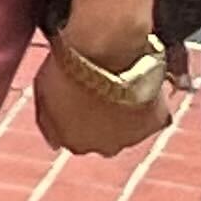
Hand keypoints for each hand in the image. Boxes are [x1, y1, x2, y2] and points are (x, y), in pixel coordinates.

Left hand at [30, 27, 173, 159]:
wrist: (103, 52)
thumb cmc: (67, 68)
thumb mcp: (43, 95)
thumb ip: (48, 123)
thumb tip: (55, 143)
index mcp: (74, 144)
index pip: (75, 138)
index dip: (77, 117)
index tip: (79, 97)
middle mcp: (104, 148)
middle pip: (104, 137)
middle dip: (102, 118)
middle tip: (102, 90)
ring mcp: (133, 136)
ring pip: (130, 128)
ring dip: (126, 112)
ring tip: (121, 83)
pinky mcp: (157, 122)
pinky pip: (153, 115)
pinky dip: (149, 104)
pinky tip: (140, 84)